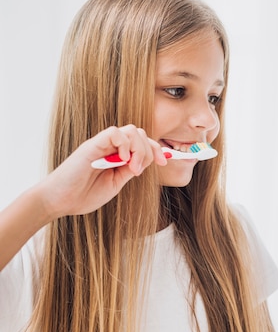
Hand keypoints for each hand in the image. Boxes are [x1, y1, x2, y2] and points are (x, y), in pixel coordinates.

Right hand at [38, 125, 166, 217]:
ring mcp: (101, 145)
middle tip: (138, 171)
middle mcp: (111, 147)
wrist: (60, 201)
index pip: (143, 143)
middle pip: (140, 134)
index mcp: (118, 156)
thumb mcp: (116, 184)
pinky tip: (121, 160)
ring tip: (131, 168)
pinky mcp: (92, 145)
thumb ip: (129, 171)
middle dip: (149, 150)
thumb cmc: (84, 195)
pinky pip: (114, 133)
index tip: (163, 162)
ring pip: (131, 131)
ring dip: (138, 149)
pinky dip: (124, 144)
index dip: (156, 150)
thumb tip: (147, 161)